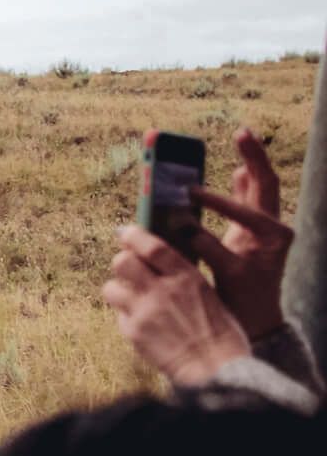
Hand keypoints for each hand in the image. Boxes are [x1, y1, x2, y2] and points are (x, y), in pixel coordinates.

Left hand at [104, 226, 252, 386]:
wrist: (216, 369)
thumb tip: (158, 260)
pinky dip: (126, 314)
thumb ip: (183, 277)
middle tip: (129, 268)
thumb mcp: (209, 294)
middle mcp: (162, 290)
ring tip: (132, 296)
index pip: (152, 246)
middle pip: (121, 261)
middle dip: (122, 261)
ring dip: (118, 289)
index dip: (134, 235)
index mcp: (187, 277)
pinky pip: (118, 315)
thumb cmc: (220, 332)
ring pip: (111, 287)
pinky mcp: (133, 333)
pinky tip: (141, 322)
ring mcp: (144, 312)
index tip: (126, 231)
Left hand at [191, 128, 294, 339]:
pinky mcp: (243, 275)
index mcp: (267, 222)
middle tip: (242, 132)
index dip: (255, 155)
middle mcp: (273, 232)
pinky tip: (182, 228)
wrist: (246, 325)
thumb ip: (239, 205)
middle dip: (257, 157)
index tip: (243, 131)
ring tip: (192, 188)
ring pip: (249, 215)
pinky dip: (200, 238)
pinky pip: (220, 250)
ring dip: (220, 200)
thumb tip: (238, 172)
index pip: (263, 181)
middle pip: (269, 186)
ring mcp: (263, 253)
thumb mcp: (239, 237)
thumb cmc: (239, 279)